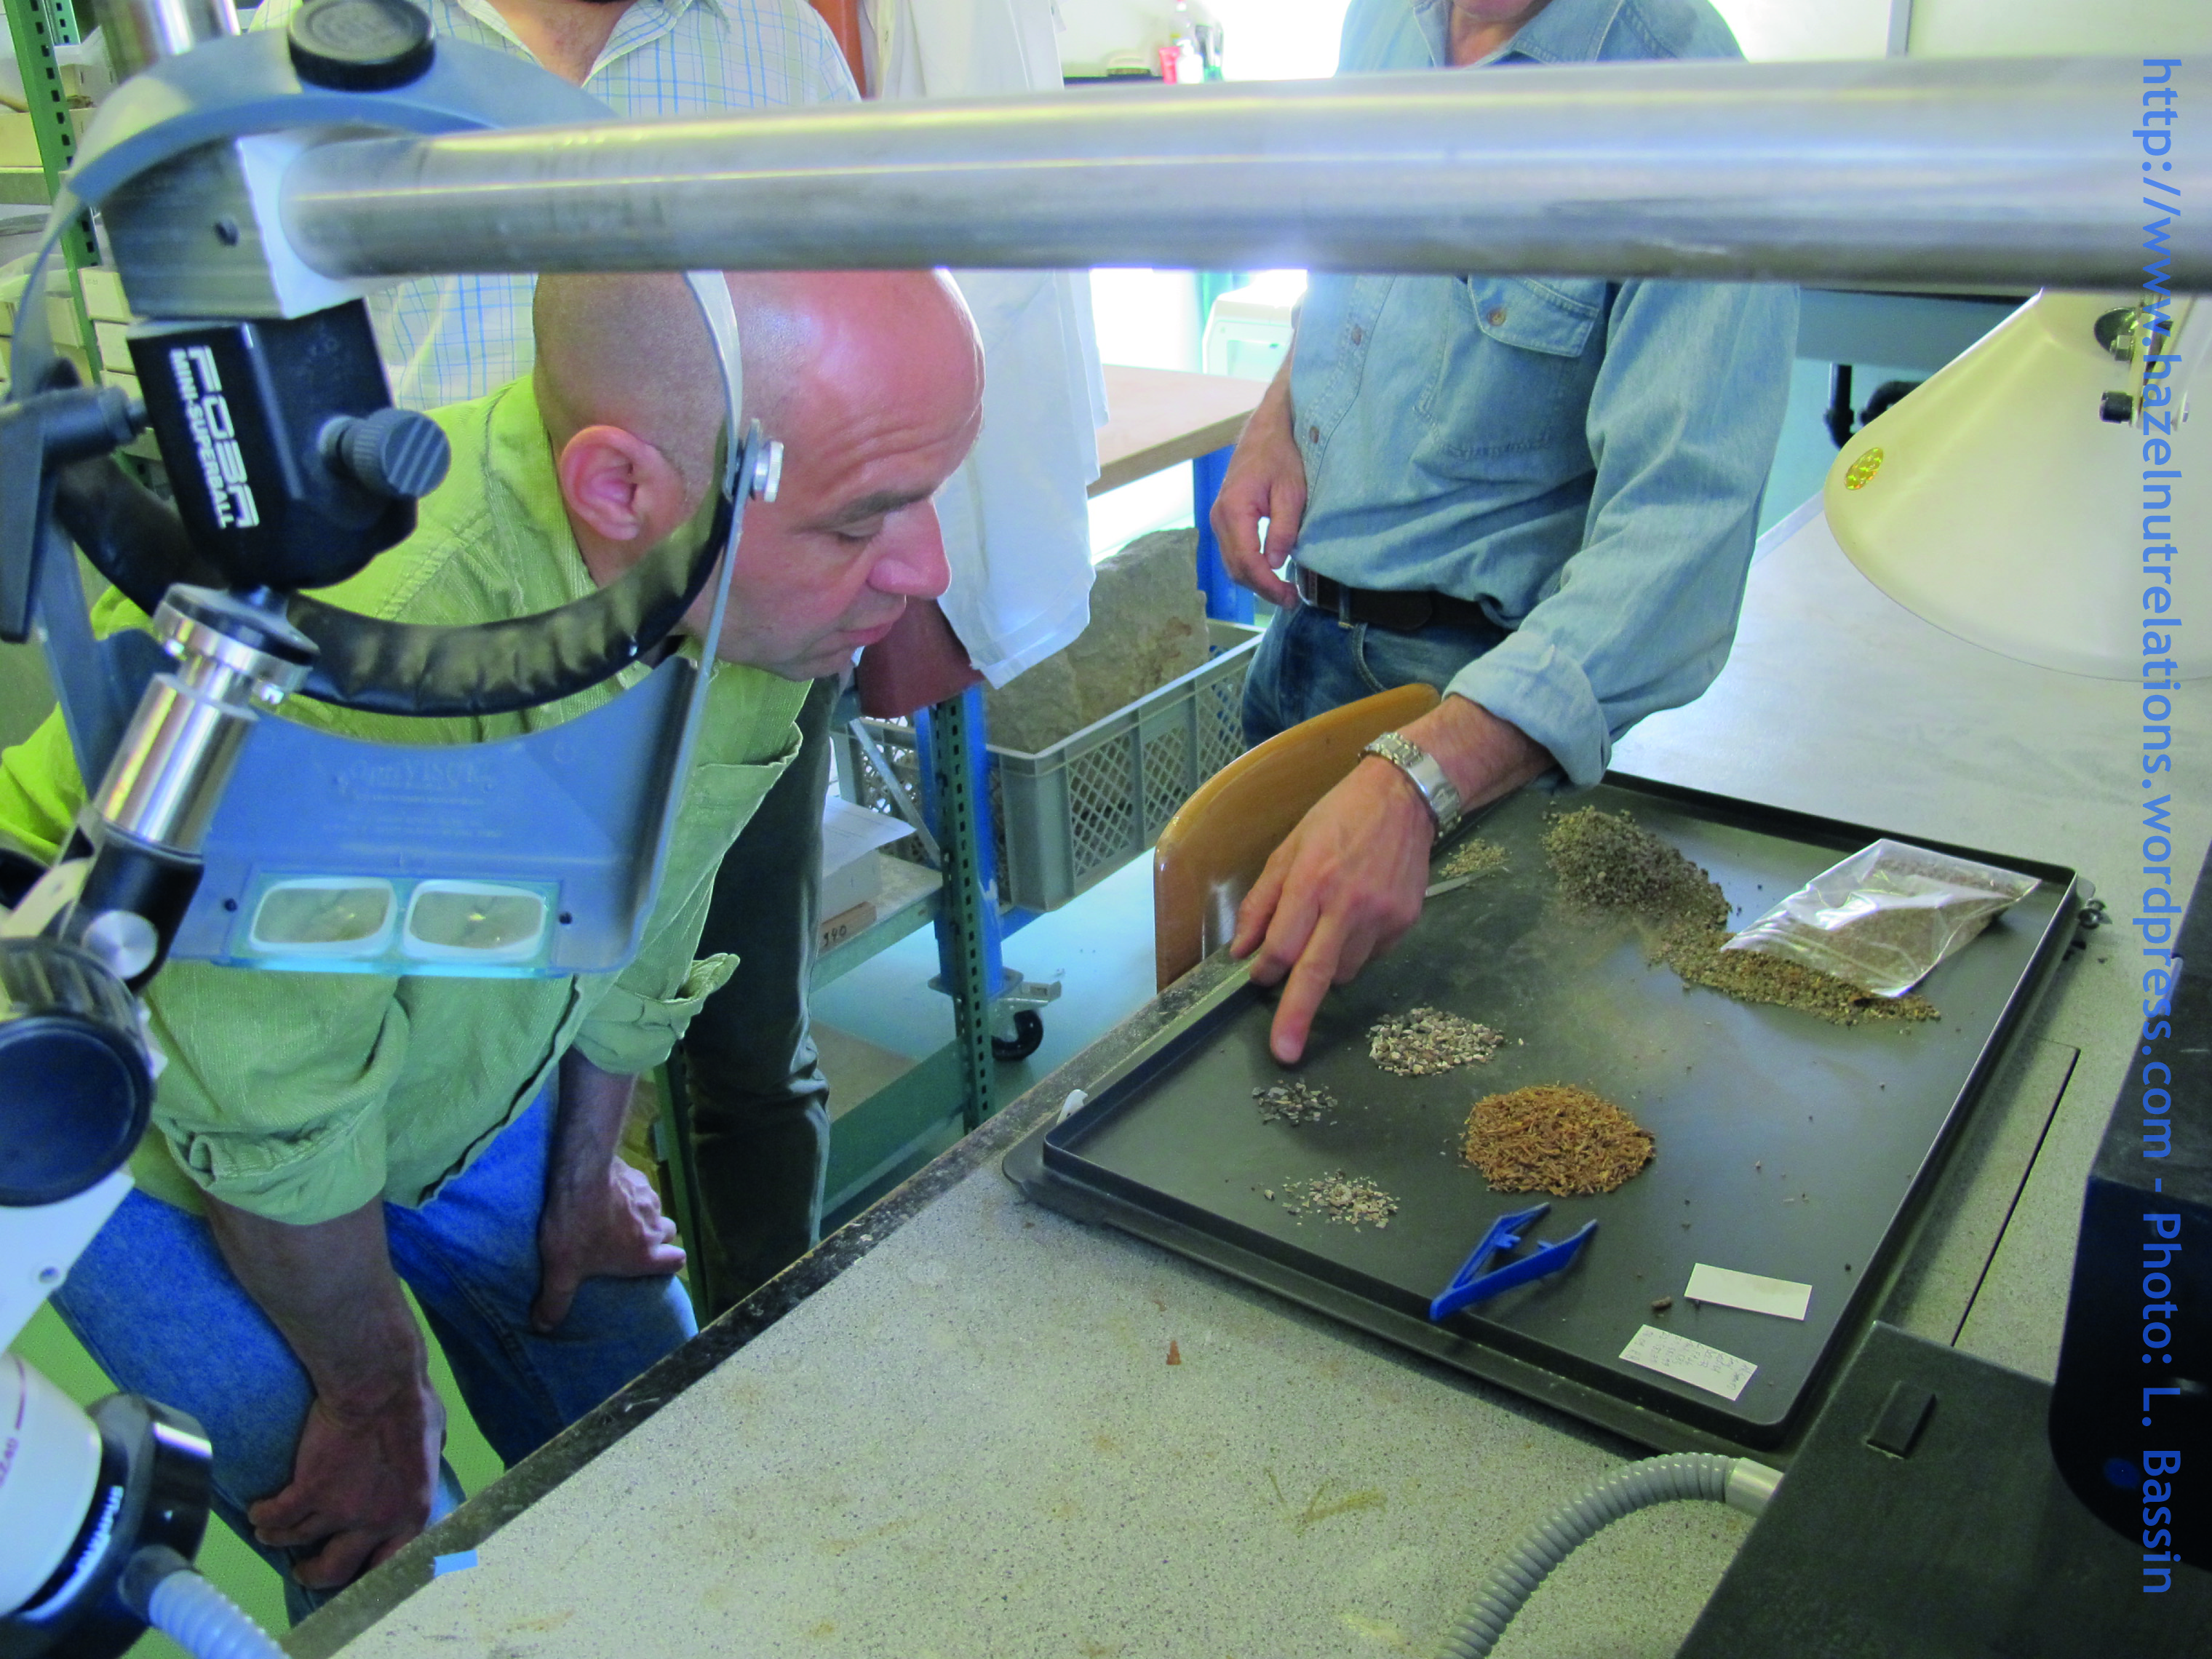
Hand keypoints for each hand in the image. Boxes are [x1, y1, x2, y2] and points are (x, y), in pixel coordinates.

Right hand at [247, 1374, 444, 1589]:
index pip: (392, 1562)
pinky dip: (263, 1517)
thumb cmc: (412, 1402)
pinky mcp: (308, 1494)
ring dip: (280, 1539)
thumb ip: (422, 1465)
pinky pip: (276, 1517)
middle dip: (316, 1573)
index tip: (353, 1570)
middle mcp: (377, 1523)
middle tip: (305, 1569)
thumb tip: (420, 1467)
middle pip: (337, 1570)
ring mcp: (340, 1512)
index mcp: (414, 1512)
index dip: (369, 1571)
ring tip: (270, 1534)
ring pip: (298, 1542)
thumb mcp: (433, 1440)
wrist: (378, 1384)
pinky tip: (257, 1513)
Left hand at [531, 1158, 684, 1332]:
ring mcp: (649, 1199)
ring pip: (654, 1211)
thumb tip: (543, 1327)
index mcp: (643, 1255)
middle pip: (669, 1234)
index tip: (652, 1263)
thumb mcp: (561, 1270)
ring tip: (613, 1215)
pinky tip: (607, 1193)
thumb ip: (555, 1300)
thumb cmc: (577, 1226)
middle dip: (655, 1238)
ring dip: (641, 1215)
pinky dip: (629, 1194)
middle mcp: (654, 1228)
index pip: (677, 1262)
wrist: (582, 1173)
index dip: (669, 1263)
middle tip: (627, 1241)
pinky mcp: (639, 1177)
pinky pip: (641, 1190)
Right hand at [1209, 367, 1305, 608]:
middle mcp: (1219, 517)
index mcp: (1234, 510)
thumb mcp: (1291, 491)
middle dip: (1262, 589)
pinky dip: (1250, 567)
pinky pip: (1233, 552)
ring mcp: (1219, 517)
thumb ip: (1283, 529)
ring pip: (1232, 563)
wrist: (1267, 429)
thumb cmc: (1282, 454)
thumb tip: (1275, 563)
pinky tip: (1270, 572)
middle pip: (1235, 568)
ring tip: (1283, 591)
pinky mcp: (1225, 517)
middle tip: (1291, 600)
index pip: (1247, 561)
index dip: (1268, 585)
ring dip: (1255, 581)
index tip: (1290, 597)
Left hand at [1230, 697, 1554, 1062]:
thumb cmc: (1335, 820)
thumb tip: (1242, 951)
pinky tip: (1355, 919)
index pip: (1283, 947)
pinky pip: (1370, 957)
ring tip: (1328, 929)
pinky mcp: (1405, 924)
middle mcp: (1348, 905)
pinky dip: (1354, 951)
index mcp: (1312, 882)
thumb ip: (1262, 902)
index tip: (1257, 977)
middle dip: (1296, 1017)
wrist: (1403, 798)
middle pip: (1316, 974)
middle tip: (1284, 1053)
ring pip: (1344, 972)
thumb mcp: (1288, 849)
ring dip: (1325, 967)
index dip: (1265, 970)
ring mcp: (1382, 917)